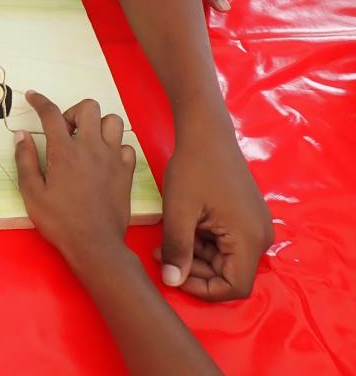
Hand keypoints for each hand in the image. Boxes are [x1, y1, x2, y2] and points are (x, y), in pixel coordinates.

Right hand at [14, 91, 136, 270]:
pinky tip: (104, 161)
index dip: (40, 100)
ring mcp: (113, 158)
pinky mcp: (126, 171)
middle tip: (65, 132)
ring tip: (87, 142)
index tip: (32, 96)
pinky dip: (115, 147)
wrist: (96, 245)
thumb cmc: (60, 221)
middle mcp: (91, 147)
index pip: (51, 113)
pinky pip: (126, 146)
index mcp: (64, 151)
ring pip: (113, 120)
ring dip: (98, 125)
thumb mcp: (32, 193)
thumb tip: (21, 135)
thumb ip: (25, 160)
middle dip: (74, 112)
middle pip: (89, 107)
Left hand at [159, 130, 272, 300]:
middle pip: (229, 274)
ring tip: (166, 238)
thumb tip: (172, 282)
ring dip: (196, 255)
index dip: (202, 289)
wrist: (206, 133)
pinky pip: (227, 243)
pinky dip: (204, 242)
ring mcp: (256, 225)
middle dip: (194, 269)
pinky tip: (183, 226)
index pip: (234, 287)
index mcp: (250, 239)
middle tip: (162, 253)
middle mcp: (261, 237)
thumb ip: (177, 249)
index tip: (174, 274)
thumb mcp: (179, 211)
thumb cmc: (192, 168)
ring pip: (226, 259)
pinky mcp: (247, 216)